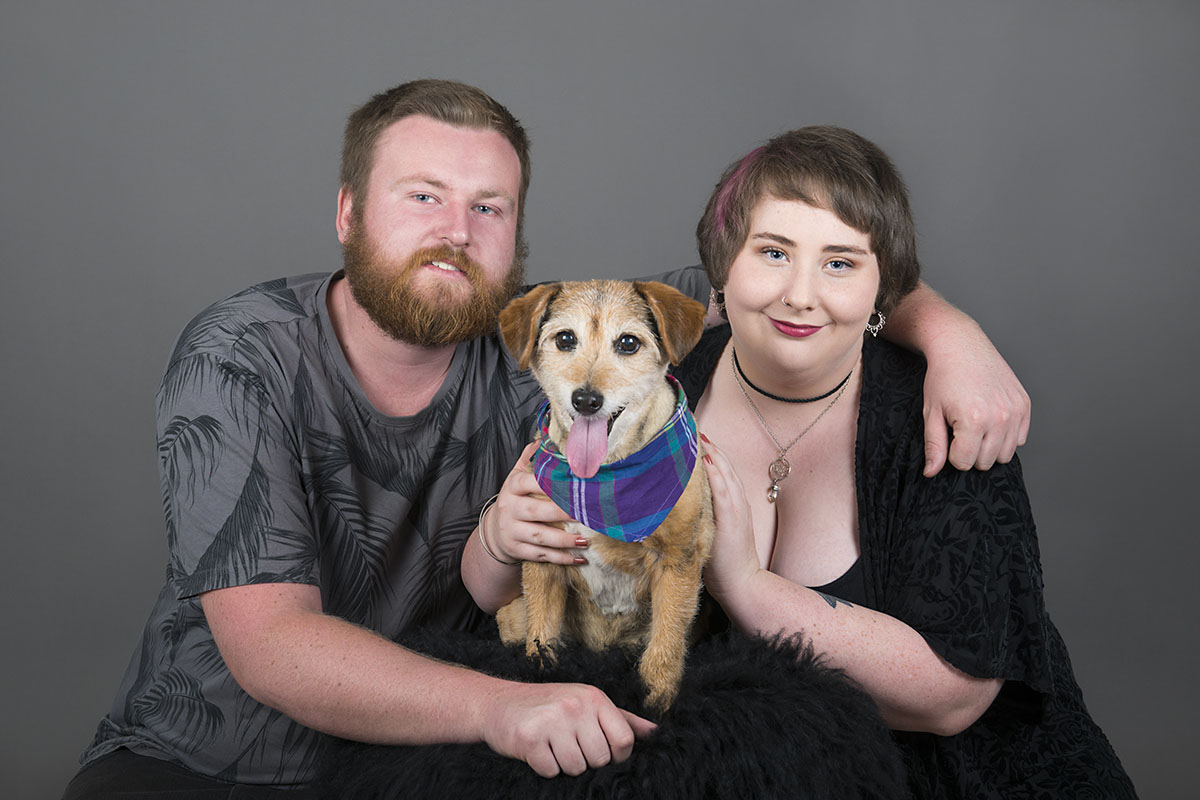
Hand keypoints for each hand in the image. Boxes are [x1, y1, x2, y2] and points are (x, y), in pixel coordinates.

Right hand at [481, 681, 656, 777]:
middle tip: (567, 743)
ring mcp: (552, 721)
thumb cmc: (548, 705)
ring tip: (552, 745)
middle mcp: (575, 705)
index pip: (625, 740)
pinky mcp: (529, 739)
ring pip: (576, 768)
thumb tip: (655, 732)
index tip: (598, 749)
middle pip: (600, 759)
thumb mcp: (586, 703)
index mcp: (594, 697)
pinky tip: (537, 750)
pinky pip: (551, 771)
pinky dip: (544, 767)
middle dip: (585, 759)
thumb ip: (621, 719)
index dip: (614, 754)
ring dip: (563, 764)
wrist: (498, 703)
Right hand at [483, 439, 586, 564]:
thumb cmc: (515, 499)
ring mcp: (512, 532)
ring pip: (540, 537)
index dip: (549, 483)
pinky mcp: (517, 550)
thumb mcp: (517, 476)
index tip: (572, 484)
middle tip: (586, 513)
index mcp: (512, 487)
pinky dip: (561, 558)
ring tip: (586, 540)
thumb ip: (530, 458)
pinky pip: (541, 555)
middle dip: (562, 513)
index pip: (528, 482)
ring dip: (564, 540)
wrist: (495, 531)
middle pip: (537, 511)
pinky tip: (579, 557)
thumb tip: (545, 437)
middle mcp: (510, 509)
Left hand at [698, 433, 761, 601]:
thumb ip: (704, 515)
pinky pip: (723, 490)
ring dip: (711, 453)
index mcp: (733, 504)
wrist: (743, 584)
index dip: (709, 453)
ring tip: (697, 434)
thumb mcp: (713, 532)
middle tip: (694, 427)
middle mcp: (737, 501)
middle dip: (709, 446)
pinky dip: (715, 473)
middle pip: (724, 466)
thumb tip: (681, 504)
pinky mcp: (731, 519)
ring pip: (725, 473)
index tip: (695, 436)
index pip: (721, 471)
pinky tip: (705, 460)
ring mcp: (736, 509)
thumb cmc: (725, 563)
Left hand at [921, 330, 1030, 475]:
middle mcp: (999, 417)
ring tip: (975, 427)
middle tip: (961, 429)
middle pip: (985, 462)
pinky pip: (1019, 439)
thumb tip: (931, 474)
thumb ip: (934, 446)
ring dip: (989, 448)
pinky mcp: (1025, 405)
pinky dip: (1006, 436)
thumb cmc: (942, 377)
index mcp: (974, 421)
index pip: (964, 463)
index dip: (952, 454)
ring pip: (1005, 455)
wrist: (961, 345)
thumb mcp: (931, 413)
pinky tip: (991, 420)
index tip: (948, 435)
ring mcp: (1015, 411)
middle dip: (970, 452)